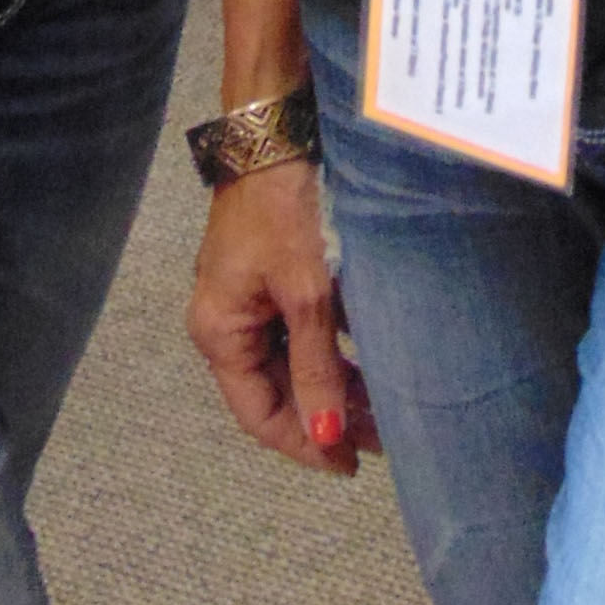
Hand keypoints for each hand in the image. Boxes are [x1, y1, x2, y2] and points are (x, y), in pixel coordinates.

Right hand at [188, 163, 377, 476]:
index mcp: (219, 334)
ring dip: (334, 387)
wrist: (274, 137)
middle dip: (327, 418)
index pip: (259, 415)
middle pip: (276, 391)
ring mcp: (247, 301)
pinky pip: (299, 334)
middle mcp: (227, 324)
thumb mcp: (305, 294)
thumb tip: (325, 434)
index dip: (303, 445)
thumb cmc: (281, 212)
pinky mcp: (270, 279)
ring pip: (292, 363)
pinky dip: (333, 354)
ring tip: (384, 410)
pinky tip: (371, 366)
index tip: (350, 466)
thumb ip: (317, 366)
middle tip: (383, 439)